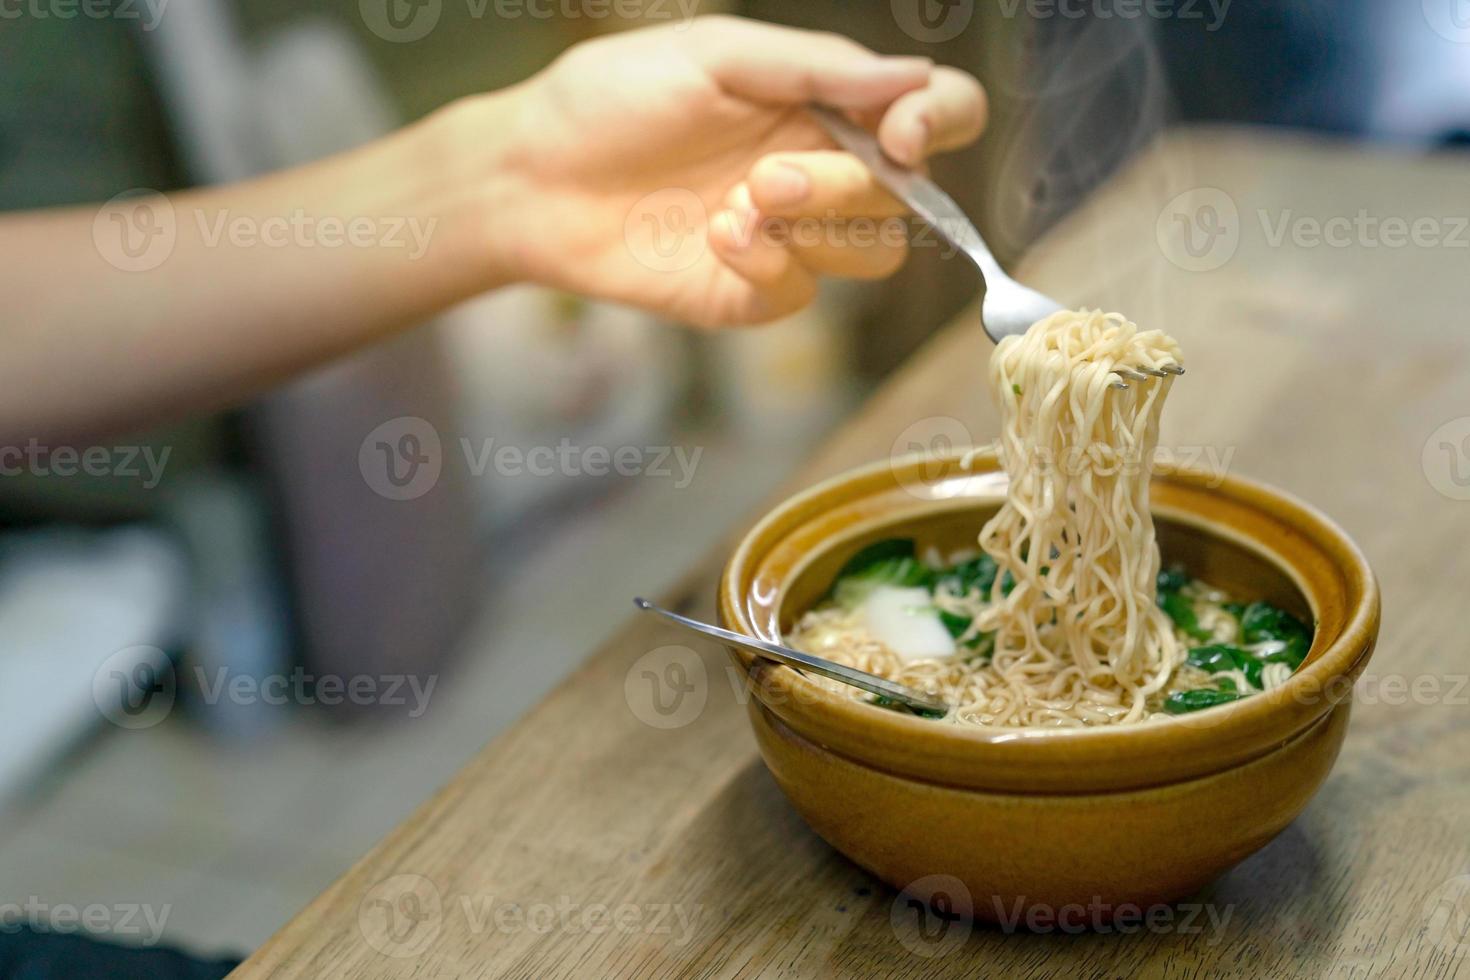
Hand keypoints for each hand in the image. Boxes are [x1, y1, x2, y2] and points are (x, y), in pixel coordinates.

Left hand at [473, 16, 987, 327]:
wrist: (531, 177)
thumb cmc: (612, 99)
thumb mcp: (715, 55)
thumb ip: (818, 66)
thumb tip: (915, 78)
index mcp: (826, 103)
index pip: (936, 114)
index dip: (941, 122)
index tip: (901, 134)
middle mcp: (824, 171)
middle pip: (910, 197)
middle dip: (848, 186)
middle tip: (769, 175)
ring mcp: (793, 238)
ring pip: (876, 254)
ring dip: (820, 228)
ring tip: (740, 204)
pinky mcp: (754, 294)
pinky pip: (804, 294)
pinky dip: (768, 266)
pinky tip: (716, 238)